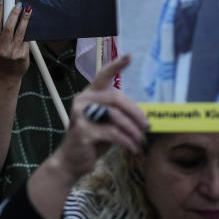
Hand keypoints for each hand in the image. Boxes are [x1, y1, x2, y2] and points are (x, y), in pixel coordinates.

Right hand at [0, 0, 30, 82]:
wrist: (6, 77)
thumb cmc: (1, 58)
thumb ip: (0, 33)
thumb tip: (9, 14)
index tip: (2, 0)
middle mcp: (1, 48)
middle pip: (8, 26)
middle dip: (14, 13)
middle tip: (19, 4)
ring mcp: (12, 52)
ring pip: (20, 31)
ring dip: (25, 19)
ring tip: (28, 10)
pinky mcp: (22, 55)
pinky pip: (27, 40)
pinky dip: (28, 32)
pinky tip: (30, 25)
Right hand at [50, 55, 148, 182]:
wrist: (71, 162)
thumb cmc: (92, 141)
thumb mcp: (105, 124)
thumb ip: (117, 115)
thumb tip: (143, 115)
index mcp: (89, 95)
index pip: (102, 76)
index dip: (116, 65)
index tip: (129, 56)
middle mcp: (83, 101)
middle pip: (115, 97)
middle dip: (135, 111)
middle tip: (147, 125)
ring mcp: (81, 116)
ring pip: (116, 117)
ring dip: (133, 130)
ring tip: (140, 140)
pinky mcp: (83, 131)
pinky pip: (113, 134)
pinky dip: (127, 141)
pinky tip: (133, 148)